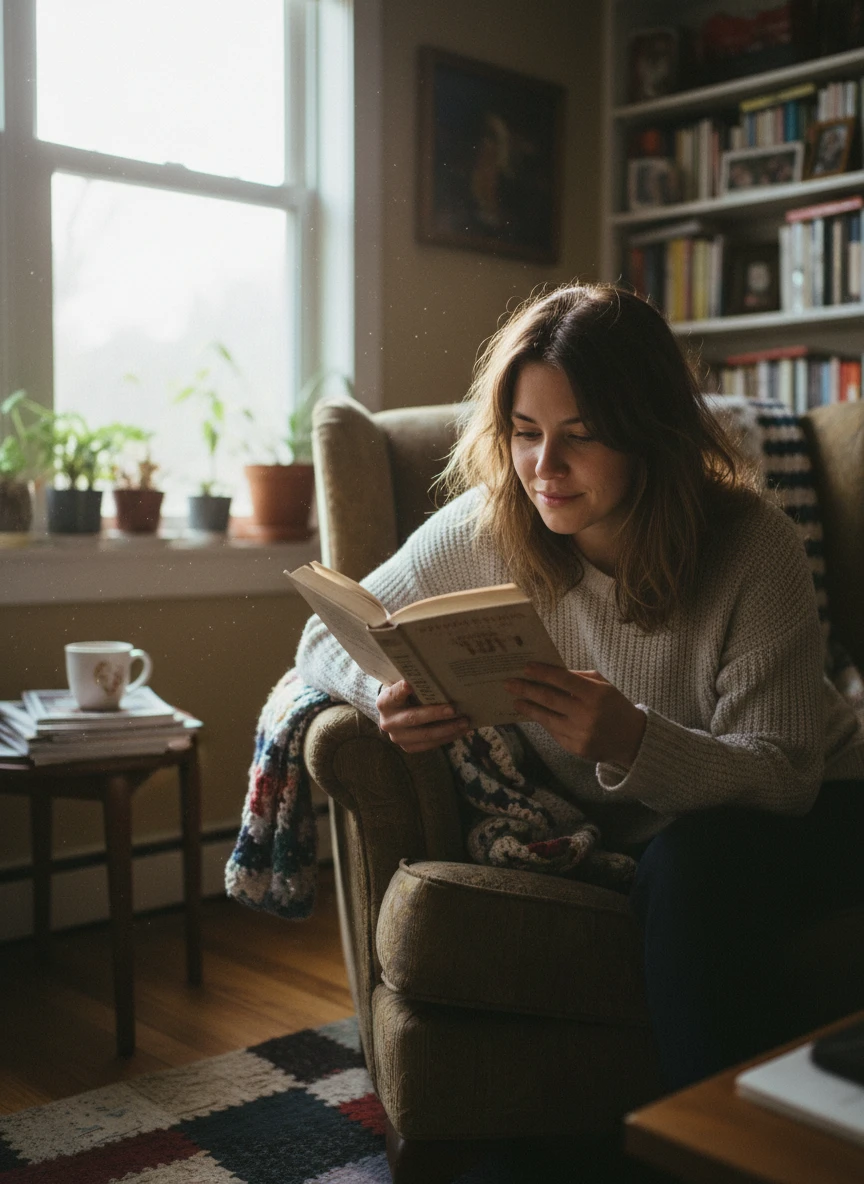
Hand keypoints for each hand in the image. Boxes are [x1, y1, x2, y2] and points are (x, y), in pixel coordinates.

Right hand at [376, 680, 470, 753]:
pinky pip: (430, 744)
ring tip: (464, 722)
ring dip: (447, 729)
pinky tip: (461, 730)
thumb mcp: (405, 685)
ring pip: (425, 735)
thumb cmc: (406, 695)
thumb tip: (439, 675)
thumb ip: (415, 682)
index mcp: (385, 702)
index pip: (393, 695)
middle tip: (454, 709)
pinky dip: (447, 737)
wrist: (396, 714)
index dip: (401, 690)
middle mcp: (388, 722)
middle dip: (435, 714)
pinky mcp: (408, 747)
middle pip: (413, 718)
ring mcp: (397, 737)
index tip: (409, 684)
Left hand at [505, 663, 645, 767]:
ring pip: (547, 719)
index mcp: (596, 695)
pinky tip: (534, 715)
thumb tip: (549, 672)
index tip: (526, 667)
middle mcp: (587, 715)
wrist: (633, 739)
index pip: (564, 680)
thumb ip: (579, 678)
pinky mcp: (576, 749)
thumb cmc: (614, 706)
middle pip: (550, 699)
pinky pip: (554, 733)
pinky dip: (543, 722)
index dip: (543, 673)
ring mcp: (580, 734)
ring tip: (516, 701)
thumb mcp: (603, 686)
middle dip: (527, 690)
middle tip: (509, 683)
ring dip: (529, 709)